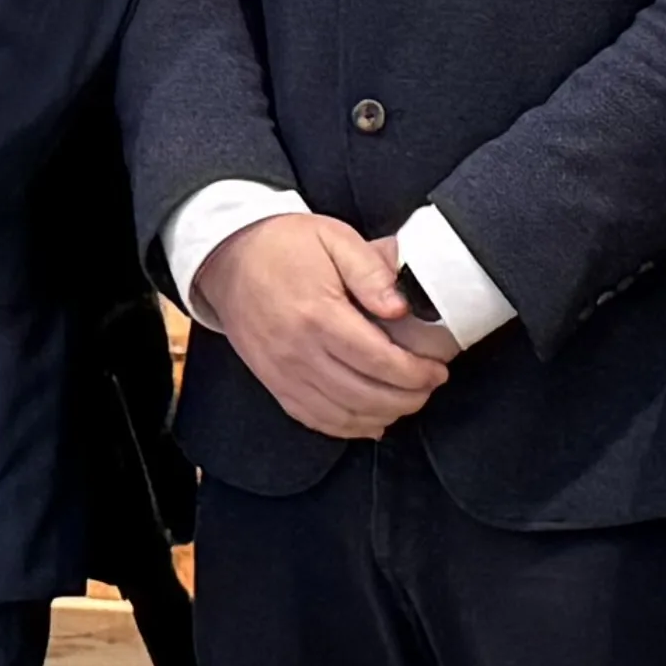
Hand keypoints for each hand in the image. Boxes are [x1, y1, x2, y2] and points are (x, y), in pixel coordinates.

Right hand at [190, 211, 451, 443]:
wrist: (228, 258)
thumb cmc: (284, 244)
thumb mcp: (335, 238)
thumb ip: (371, 271)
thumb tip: (400, 307)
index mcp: (318, 315)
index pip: (379, 361)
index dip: (415, 374)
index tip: (437, 371)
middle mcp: (299, 351)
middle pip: (365, 395)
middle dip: (407, 398)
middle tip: (429, 387)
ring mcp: (283, 373)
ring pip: (343, 414)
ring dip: (382, 415)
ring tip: (407, 402)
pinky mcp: (274, 383)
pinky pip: (314, 419)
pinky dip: (347, 427)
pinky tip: (371, 421)